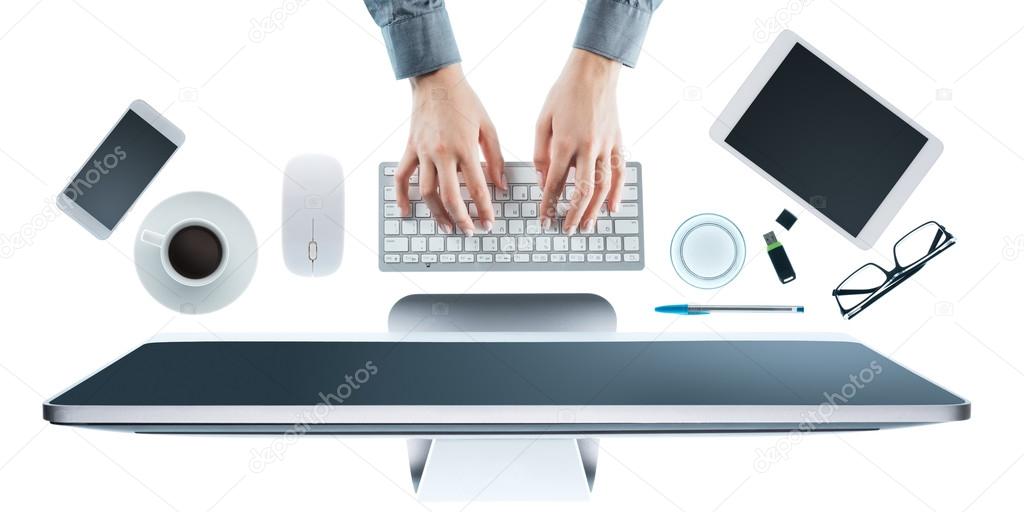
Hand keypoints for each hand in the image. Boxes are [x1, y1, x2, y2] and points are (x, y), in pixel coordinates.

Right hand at [396, 64, 504, 235]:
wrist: (436, 79)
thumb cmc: (465, 101)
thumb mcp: (488, 127)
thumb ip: (495, 158)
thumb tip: (499, 184)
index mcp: (464, 147)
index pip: (476, 187)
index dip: (484, 209)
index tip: (489, 224)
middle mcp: (442, 153)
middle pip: (449, 196)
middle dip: (461, 219)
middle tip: (470, 232)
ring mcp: (423, 152)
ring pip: (426, 192)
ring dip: (436, 214)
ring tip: (447, 227)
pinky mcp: (410, 149)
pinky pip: (402, 176)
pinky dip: (401, 196)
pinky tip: (406, 212)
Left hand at [534, 49, 624, 234]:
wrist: (594, 72)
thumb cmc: (565, 93)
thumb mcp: (543, 120)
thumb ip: (540, 153)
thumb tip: (544, 181)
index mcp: (565, 142)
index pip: (555, 182)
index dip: (549, 204)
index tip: (544, 218)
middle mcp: (588, 147)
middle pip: (582, 191)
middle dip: (573, 215)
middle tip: (566, 230)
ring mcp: (606, 146)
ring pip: (603, 187)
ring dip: (594, 210)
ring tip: (586, 226)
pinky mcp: (618, 142)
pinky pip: (620, 172)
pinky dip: (618, 193)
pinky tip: (612, 208)